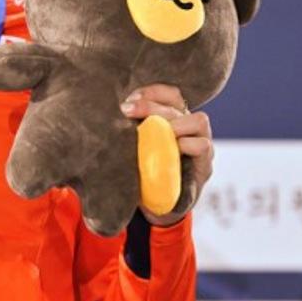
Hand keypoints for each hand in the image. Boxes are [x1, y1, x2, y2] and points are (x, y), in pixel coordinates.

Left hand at [120, 83, 213, 226]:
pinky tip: (171, 148)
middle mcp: (189, 128)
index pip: (169, 94)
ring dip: (174, 123)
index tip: (128, 101)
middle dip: (152, 106)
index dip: (151, 92)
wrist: (158, 209)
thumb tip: (98, 116)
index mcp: (173, 119)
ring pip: (199, 120)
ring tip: (155, 132)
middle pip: (178, 105)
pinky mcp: (204, 167)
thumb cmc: (142, 174)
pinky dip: (186, 145)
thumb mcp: (133, 150)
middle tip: (128, 112)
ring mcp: (201, 146)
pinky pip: (202, 146)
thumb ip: (127, 132)